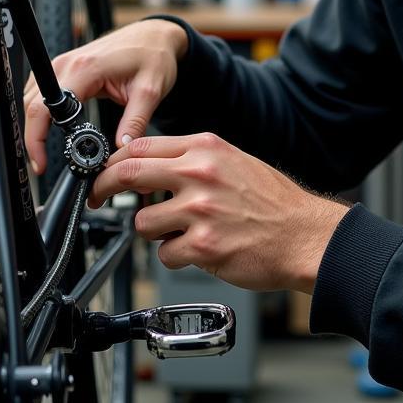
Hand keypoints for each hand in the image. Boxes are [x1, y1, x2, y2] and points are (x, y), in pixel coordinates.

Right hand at [23, 19, 187, 174]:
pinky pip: (41, 90)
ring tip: (45, 149)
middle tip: (42, 163)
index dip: (36, 138)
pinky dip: (41, 110)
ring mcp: (64, 62)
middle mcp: (69, 63)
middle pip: (33, 104)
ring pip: (32, 97)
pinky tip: (51, 127)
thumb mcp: (151, 91)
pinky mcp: (66, 65)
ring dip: (35, 124)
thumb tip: (120, 147)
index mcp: (86, 69)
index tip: (41, 162)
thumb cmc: (153, 55)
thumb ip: (135, 121)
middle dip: (32, 137)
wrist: (154, 35)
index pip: (46, 107)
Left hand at [91, 132, 349, 292]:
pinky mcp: (203, 246)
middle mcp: (200, 174)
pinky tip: (197, 250)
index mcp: (205, 148)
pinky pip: (164, 254)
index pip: (140, 146)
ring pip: (143, 221)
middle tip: (97, 198)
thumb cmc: (273, 201)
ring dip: (153, 231)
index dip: (113, 161)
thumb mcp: (233, 159)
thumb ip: (191, 158)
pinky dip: (175, 256)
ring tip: (178, 232)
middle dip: (103, 189)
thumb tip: (148, 163)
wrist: (305, 234)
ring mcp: (200, 210)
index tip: (104, 172)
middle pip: (128, 175)